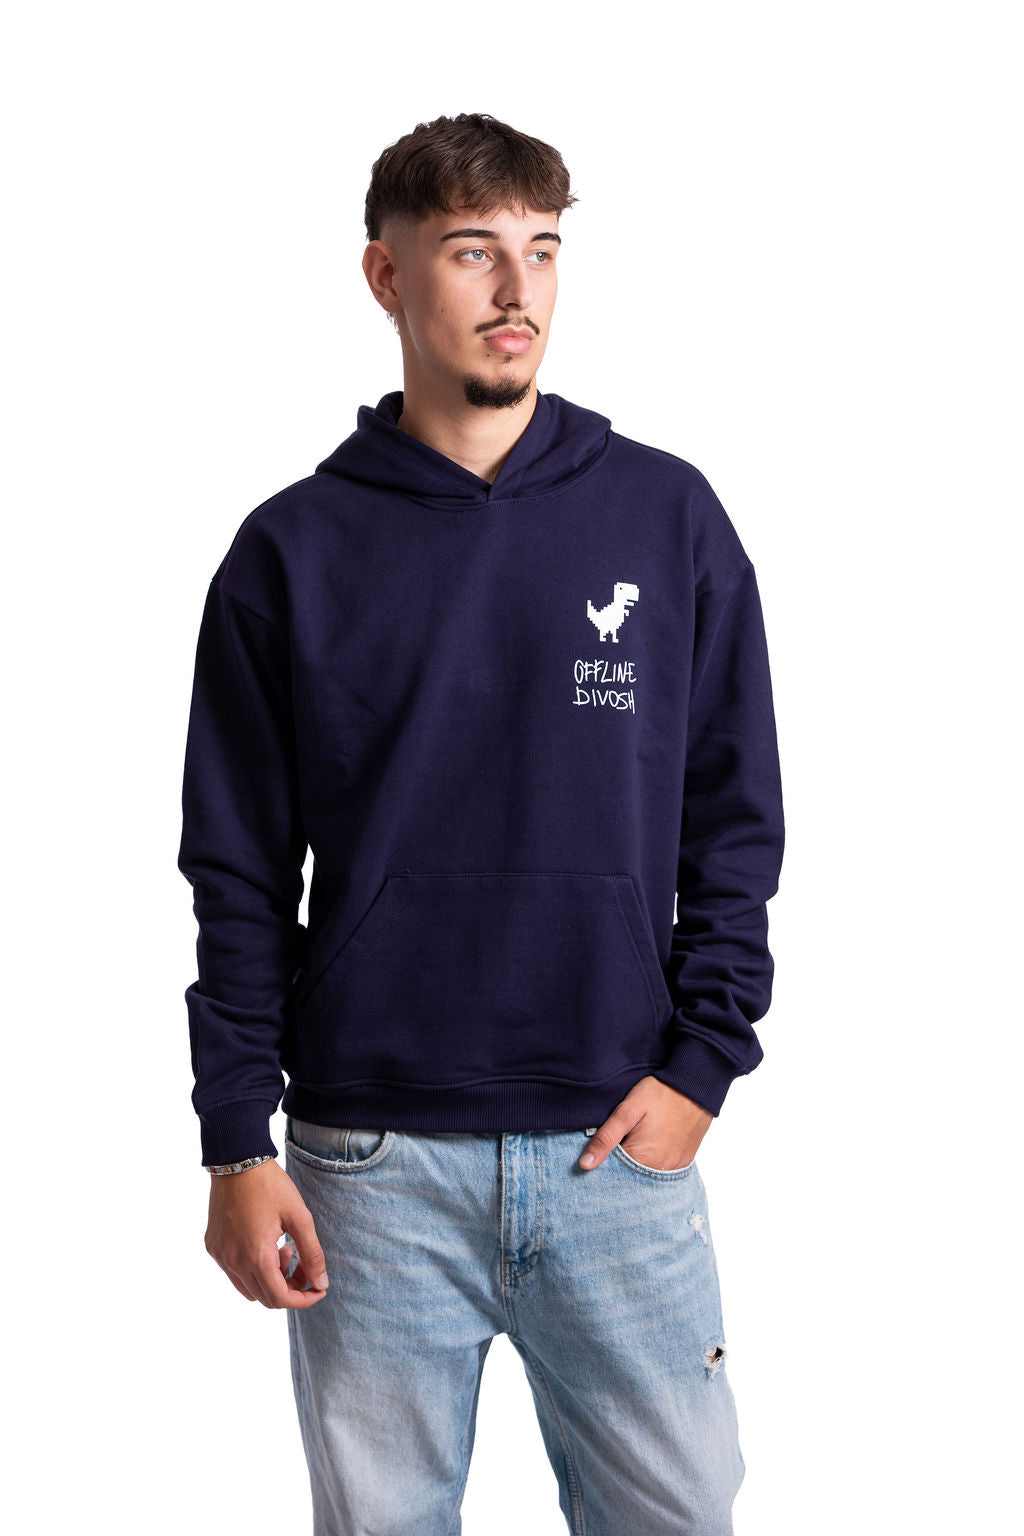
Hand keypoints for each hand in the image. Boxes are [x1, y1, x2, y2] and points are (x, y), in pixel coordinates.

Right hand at [205, 1157, 329, 1308]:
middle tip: (303, 1265)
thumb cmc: (270, 1186)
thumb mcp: (299, 1216)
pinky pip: (234, 1273)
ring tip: (284, 1250)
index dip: (303, 1300)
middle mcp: (234, 1262)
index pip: (280, 1298)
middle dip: (290, 1288)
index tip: (318, 1289)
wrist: (237, 1161)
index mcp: (256, 1256)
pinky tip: (265, 1244)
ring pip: (248, 1289)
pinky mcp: (213, 1247)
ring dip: (270, 1280)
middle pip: (265, 1298)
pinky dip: (253, 1270)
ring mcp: (220, 1256)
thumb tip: (321, 1283)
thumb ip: (312, 1253)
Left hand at [578, 1076, 713, 1170]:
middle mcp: (658, 1170)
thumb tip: (585, 1164)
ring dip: (635, 1168)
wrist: (696, 1087)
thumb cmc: (661, 1094)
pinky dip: (652, 1164)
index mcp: (641, 1160)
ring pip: (646, 1176)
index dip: (601, 1166)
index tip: (595, 1155)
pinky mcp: (684, 1161)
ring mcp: (674, 1168)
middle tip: (615, 1145)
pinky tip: (648, 1149)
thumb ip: (606, 1138)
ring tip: (632, 1145)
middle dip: (617, 1169)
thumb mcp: (628, 1110)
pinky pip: (662, 1171)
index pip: (612, 1177)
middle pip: (629, 1179)